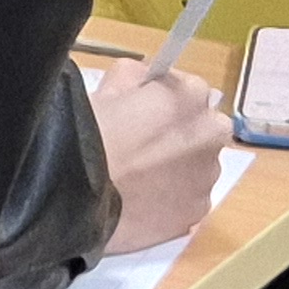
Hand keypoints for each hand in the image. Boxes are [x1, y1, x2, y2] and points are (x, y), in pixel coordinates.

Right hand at [89, 62, 232, 254]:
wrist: (78, 191)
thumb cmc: (89, 133)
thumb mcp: (106, 88)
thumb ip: (135, 77)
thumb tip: (144, 82)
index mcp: (190, 95)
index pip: (189, 88)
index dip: (163, 99)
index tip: (142, 110)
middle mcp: (210, 134)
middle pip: (203, 127)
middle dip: (182, 132)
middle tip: (144, 143)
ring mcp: (207, 176)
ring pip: (199, 165)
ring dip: (180, 166)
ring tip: (141, 177)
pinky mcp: (198, 210)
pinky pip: (190, 197)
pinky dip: (173, 197)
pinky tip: (144, 198)